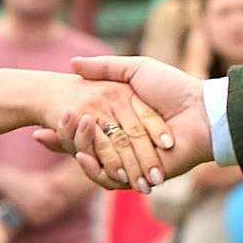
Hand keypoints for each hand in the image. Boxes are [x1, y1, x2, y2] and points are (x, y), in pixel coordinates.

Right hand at [33, 75, 174, 190]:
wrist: (201, 113)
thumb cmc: (173, 88)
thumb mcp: (135, 69)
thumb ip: (106, 67)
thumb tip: (72, 63)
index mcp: (124, 120)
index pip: (90, 125)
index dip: (70, 123)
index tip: (50, 115)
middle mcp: (126, 142)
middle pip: (88, 145)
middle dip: (66, 139)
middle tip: (40, 132)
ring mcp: (133, 160)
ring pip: (96, 163)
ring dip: (77, 151)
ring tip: (60, 140)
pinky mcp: (140, 175)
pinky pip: (110, 179)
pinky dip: (94, 170)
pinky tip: (82, 157)